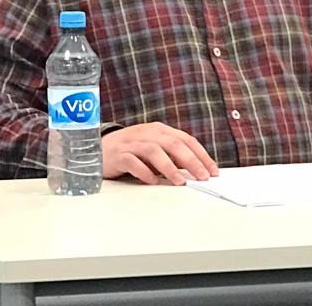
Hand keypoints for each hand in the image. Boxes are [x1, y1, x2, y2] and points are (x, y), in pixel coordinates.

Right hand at [102, 122, 218, 185]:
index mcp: (159, 130)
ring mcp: (132, 142)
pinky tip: (153, 182)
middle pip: (173, 143)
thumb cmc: (130, 150)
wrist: (98, 149)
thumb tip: (195, 171)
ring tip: (180, 182)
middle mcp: (147, 133)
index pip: (185, 139)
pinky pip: (133, 162)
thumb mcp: (154, 150)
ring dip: (170, 167)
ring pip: (154, 150)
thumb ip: (172, 157)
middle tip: (202, 177)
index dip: (201, 154)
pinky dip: (145, 172)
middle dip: (191, 161)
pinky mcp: (119, 154)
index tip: (213, 171)